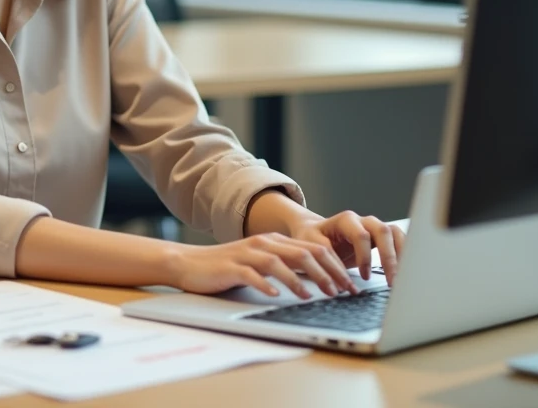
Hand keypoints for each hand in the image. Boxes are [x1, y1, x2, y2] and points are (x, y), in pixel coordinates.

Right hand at [166, 233, 356, 297]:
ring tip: (314, 296)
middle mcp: (263, 243)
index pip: (313, 249)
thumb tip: (317, 281)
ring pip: (280, 262)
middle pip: (302, 253)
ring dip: (299, 280)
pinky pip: (252, 275)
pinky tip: (276, 296)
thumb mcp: (259, 263)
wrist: (187, 262)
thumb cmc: (226, 267)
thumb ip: (284, 266)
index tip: (350, 285)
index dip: (335, 266)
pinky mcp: (231, 267)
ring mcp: (246, 254)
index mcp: (273, 241)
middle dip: (326, 273)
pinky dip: (266, 284)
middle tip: (341, 292)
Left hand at [288, 211, 404, 285]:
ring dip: (401, 255)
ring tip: (401, 277)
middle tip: (392, 279)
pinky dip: (404, 255)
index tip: (364, 275)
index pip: (361, 235)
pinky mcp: (381, 237)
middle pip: (383, 231)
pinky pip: (399, 241)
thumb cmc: (312, 238)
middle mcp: (363, 221)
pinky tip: (403, 272)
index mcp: (346, 220)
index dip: (365, 256)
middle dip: (389, 257)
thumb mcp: (311, 245)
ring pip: (395, 234)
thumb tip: (342, 282)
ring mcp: (374, 227)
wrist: (315, 232)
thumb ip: (327, 259)